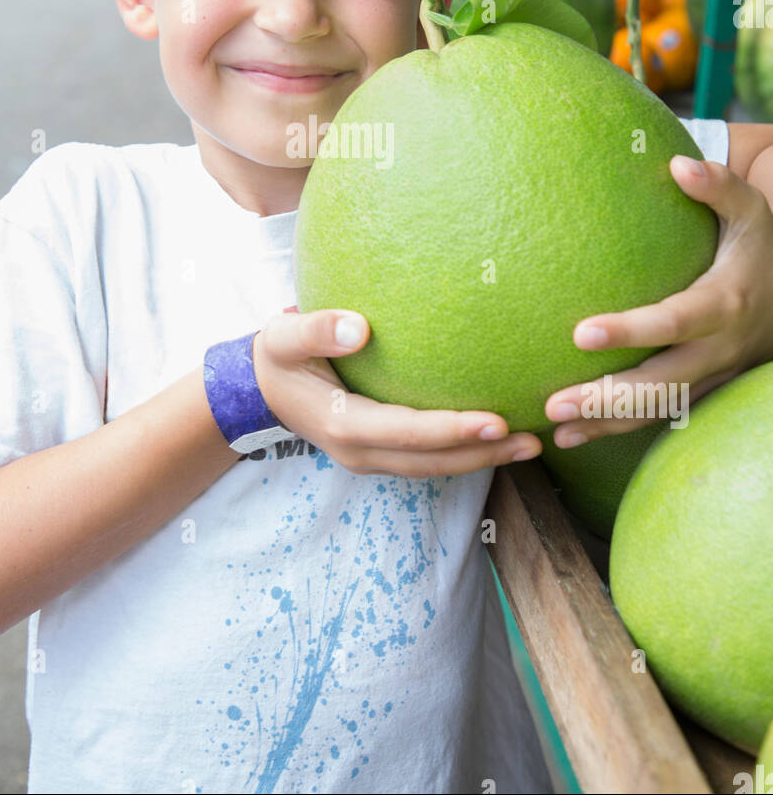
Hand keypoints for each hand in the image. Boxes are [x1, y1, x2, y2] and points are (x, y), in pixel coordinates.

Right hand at [253, 306, 540, 476]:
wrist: (260, 389)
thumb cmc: (277, 356)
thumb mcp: (283, 337)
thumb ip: (315, 330)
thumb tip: (359, 327)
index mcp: (344, 426)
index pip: (409, 433)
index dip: (453, 431)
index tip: (496, 421)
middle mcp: (361, 451)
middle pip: (433, 462)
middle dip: (484, 454)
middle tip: (533, 442)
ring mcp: (371, 457)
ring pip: (435, 467)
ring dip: (481, 459)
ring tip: (529, 446)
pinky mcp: (380, 451)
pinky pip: (427, 459)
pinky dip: (463, 452)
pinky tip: (495, 437)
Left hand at [544, 155, 772, 446]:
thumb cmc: (760, 245)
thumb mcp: (751, 211)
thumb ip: (719, 187)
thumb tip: (678, 164)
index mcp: (723, 303)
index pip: (673, 323)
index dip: (631, 331)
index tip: (582, 333)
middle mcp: (717, 348)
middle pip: (660, 383)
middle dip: (608, 398)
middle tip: (555, 404)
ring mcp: (710, 375)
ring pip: (658, 409)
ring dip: (607, 425)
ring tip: (558, 431)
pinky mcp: (702, 390)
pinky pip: (659, 415)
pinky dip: (617, 430)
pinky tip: (572, 437)